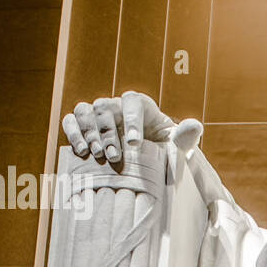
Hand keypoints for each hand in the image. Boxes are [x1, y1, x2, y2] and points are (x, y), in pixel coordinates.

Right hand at [61, 91, 201, 161]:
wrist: (144, 164)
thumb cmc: (162, 152)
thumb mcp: (176, 147)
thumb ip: (184, 137)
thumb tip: (195, 125)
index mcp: (140, 104)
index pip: (133, 103)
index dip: (132, 121)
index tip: (135, 144)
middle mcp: (116, 104)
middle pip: (105, 108)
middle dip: (109, 133)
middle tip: (115, 157)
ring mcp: (97, 114)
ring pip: (85, 110)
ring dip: (89, 132)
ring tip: (96, 154)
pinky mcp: (82, 126)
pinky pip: (70, 120)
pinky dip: (72, 131)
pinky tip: (81, 150)